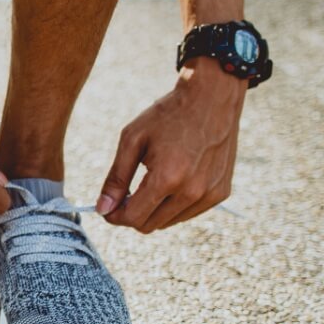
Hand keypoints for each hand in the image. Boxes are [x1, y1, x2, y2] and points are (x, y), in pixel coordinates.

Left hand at [97, 57, 246, 232]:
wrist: (212, 98)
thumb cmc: (168, 115)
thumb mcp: (132, 140)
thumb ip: (116, 178)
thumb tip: (103, 209)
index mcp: (168, 178)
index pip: (133, 217)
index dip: (114, 215)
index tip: (107, 207)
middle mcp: (192, 192)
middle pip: (149, 225)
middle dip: (131, 213)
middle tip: (124, 194)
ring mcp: (210, 194)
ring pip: (168, 222)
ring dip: (153, 210)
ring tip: (149, 182)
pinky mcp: (221, 193)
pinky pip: (187, 213)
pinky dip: (173, 205)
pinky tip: (172, 181)